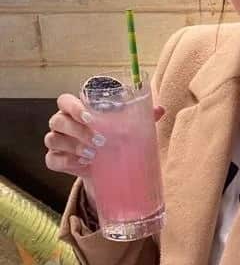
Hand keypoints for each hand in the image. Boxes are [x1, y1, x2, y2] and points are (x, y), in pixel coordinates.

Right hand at [44, 93, 164, 177]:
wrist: (105, 164)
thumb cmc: (113, 136)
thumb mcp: (126, 125)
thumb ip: (142, 115)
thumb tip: (160, 109)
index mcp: (76, 109)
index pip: (65, 101)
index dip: (74, 107)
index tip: (91, 117)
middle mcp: (62, 122)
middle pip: (58, 121)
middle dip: (78, 130)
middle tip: (101, 140)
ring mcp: (56, 141)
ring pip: (54, 140)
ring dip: (74, 146)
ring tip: (94, 153)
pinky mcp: (55, 159)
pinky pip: (53, 160)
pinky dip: (68, 162)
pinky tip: (83, 163)